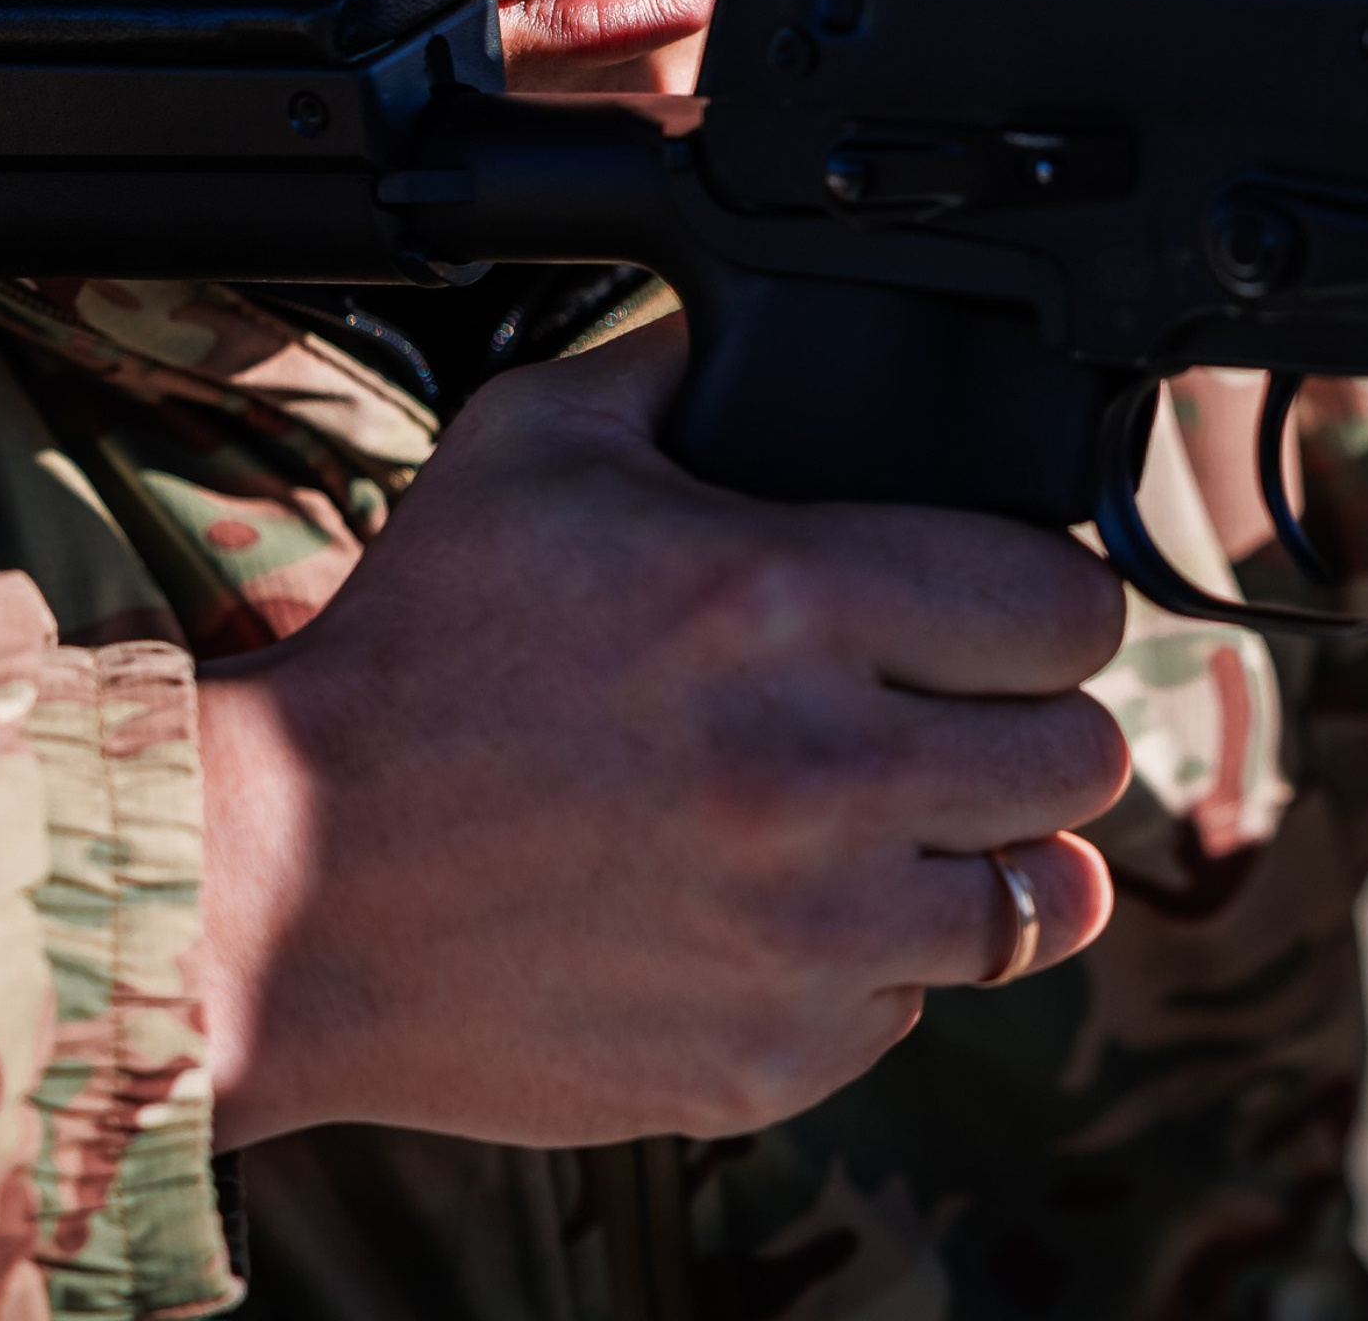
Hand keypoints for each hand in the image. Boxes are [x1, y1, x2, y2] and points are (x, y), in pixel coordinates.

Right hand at [196, 318, 1129, 1149]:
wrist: (283, 888)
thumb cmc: (414, 654)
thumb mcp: (537, 441)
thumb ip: (684, 358)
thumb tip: (771, 310)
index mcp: (788, 599)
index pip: (1070, 605)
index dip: (1051, 594)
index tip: (1012, 603)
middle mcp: (824, 774)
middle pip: (1084, 751)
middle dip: (1036, 716)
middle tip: (966, 705)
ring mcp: (809, 935)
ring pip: (1042, 897)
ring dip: (991, 846)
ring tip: (913, 813)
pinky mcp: (775, 1058)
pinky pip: (920, 1002)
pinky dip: (884, 958)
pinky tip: (800, 905)